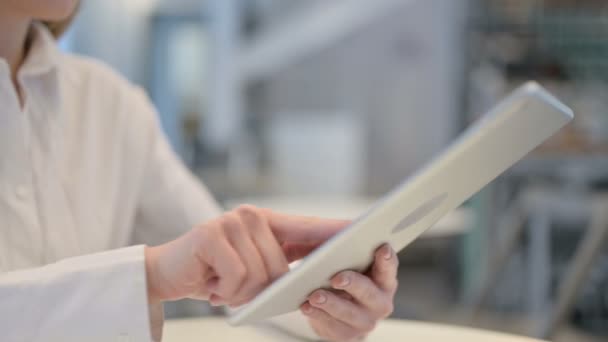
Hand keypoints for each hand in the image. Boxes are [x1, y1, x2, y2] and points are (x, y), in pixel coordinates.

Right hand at [144, 205, 348, 305]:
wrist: (167, 273)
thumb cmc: (213, 273)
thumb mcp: (253, 270)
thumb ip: (282, 266)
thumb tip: (318, 274)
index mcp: (266, 222)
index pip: (308, 227)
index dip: (335, 231)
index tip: (364, 230)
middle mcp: (251, 216)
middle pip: (281, 267)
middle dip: (260, 288)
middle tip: (234, 287)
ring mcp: (230, 222)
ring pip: (260, 275)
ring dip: (239, 292)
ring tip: (221, 284)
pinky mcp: (210, 235)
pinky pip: (238, 277)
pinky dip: (224, 291)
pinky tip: (210, 283)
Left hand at [301, 244, 398, 340]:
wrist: (337, 311)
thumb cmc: (345, 278)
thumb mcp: (349, 262)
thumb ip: (348, 247)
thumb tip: (343, 228)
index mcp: (383, 280)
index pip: (389, 267)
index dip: (387, 259)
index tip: (382, 248)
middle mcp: (379, 302)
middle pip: (369, 293)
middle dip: (354, 284)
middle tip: (337, 277)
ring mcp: (365, 321)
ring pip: (350, 313)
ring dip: (331, 303)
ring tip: (314, 295)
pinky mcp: (347, 335)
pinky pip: (332, 327)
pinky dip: (318, 316)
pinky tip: (307, 306)